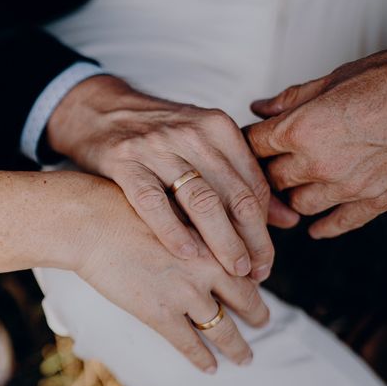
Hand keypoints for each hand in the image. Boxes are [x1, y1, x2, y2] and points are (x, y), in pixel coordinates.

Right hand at [48, 75, 297, 281]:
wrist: (98, 112)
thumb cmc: (157, 136)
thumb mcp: (203, 146)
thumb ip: (243, 179)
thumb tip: (288, 219)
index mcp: (218, 127)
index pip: (252, 185)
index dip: (265, 229)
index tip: (265, 260)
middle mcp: (191, 133)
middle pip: (233, 195)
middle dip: (250, 241)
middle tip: (255, 273)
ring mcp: (156, 146)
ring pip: (201, 200)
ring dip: (221, 241)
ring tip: (232, 270)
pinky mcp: (124, 162)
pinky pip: (153, 202)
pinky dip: (172, 231)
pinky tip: (187, 255)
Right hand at [74, 179, 269, 372]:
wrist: (92, 223)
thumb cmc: (125, 207)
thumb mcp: (173, 208)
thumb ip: (195, 227)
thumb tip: (205, 238)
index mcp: (213, 240)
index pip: (247, 268)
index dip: (255, 282)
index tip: (257, 290)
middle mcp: (208, 269)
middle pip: (246, 301)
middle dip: (257, 316)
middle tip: (263, 324)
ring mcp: (184, 294)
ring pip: (223, 329)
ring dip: (237, 347)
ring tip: (244, 358)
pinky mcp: (159, 313)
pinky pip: (189, 343)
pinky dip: (202, 358)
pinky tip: (210, 368)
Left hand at [247, 24, 386, 238]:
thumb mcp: (333, 78)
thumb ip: (291, 100)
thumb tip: (258, 108)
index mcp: (303, 129)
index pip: (253, 146)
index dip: (249, 142)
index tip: (250, 142)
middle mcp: (320, 163)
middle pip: (272, 179)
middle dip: (268, 169)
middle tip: (271, 162)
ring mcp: (349, 186)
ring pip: (297, 205)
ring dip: (293, 194)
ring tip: (297, 182)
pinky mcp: (376, 200)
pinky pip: (337, 223)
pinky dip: (323, 226)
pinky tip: (315, 225)